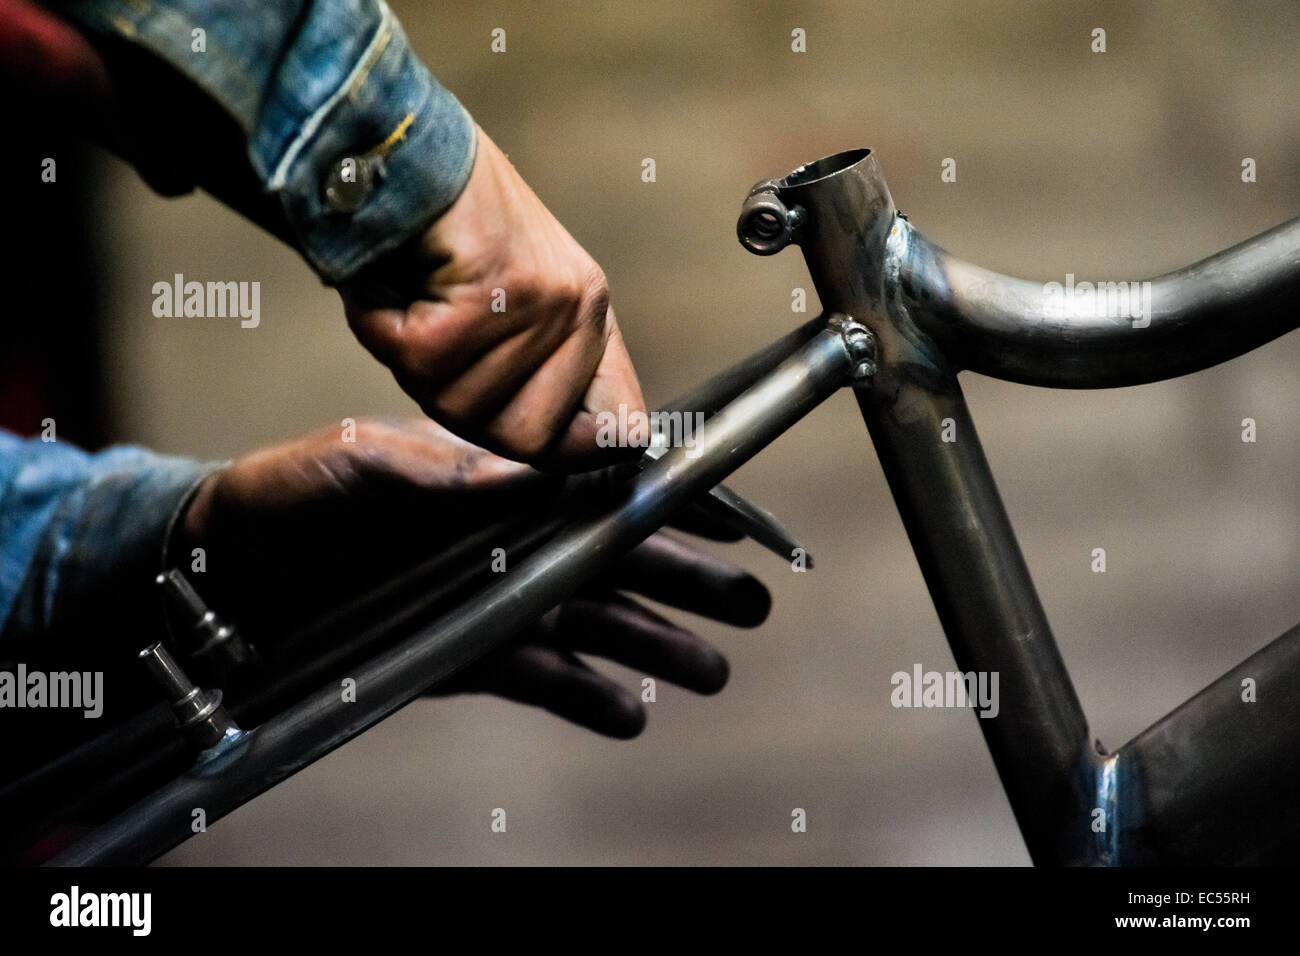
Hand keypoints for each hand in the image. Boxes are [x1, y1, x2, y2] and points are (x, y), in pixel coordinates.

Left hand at [178, 417, 770, 736]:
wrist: (230, 576)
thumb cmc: (295, 495)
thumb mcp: (363, 458)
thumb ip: (450, 468)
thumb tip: (536, 472)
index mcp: (501, 482)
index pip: (601, 484)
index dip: (670, 498)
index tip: (735, 516)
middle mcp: (513, 540)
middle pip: (622, 560)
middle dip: (691, 579)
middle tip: (755, 602)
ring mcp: (498, 599)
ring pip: (600, 624)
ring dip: (660, 646)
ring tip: (715, 671)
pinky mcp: (471, 656)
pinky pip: (547, 678)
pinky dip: (590, 697)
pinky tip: (632, 713)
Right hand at [340, 127, 645, 469]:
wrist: (400, 142)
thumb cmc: (440, 229)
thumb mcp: (505, 309)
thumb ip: (540, 376)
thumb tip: (587, 449)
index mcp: (590, 312)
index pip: (620, 430)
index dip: (574, 451)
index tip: (532, 434)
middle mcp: (580, 306)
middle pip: (522, 440)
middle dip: (460, 405)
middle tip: (432, 342)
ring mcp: (543, 298)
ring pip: (461, 404)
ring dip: (412, 361)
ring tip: (411, 299)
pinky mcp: (493, 288)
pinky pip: (421, 362)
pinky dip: (382, 328)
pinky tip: (389, 285)